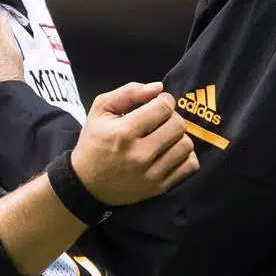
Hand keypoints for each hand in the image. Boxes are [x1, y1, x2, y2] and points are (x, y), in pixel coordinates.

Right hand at [72, 82, 199, 205]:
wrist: (86, 184)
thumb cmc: (94, 143)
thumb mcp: (101, 110)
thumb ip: (129, 92)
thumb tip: (159, 87)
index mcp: (123, 132)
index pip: (163, 108)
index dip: (164, 100)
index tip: (158, 103)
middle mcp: (139, 154)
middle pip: (178, 125)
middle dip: (172, 117)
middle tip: (161, 120)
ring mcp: (150, 174)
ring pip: (186, 145)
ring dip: (179, 136)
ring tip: (166, 136)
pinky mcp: (159, 188)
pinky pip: (189, 166)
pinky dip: (186, 156)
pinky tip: (171, 152)